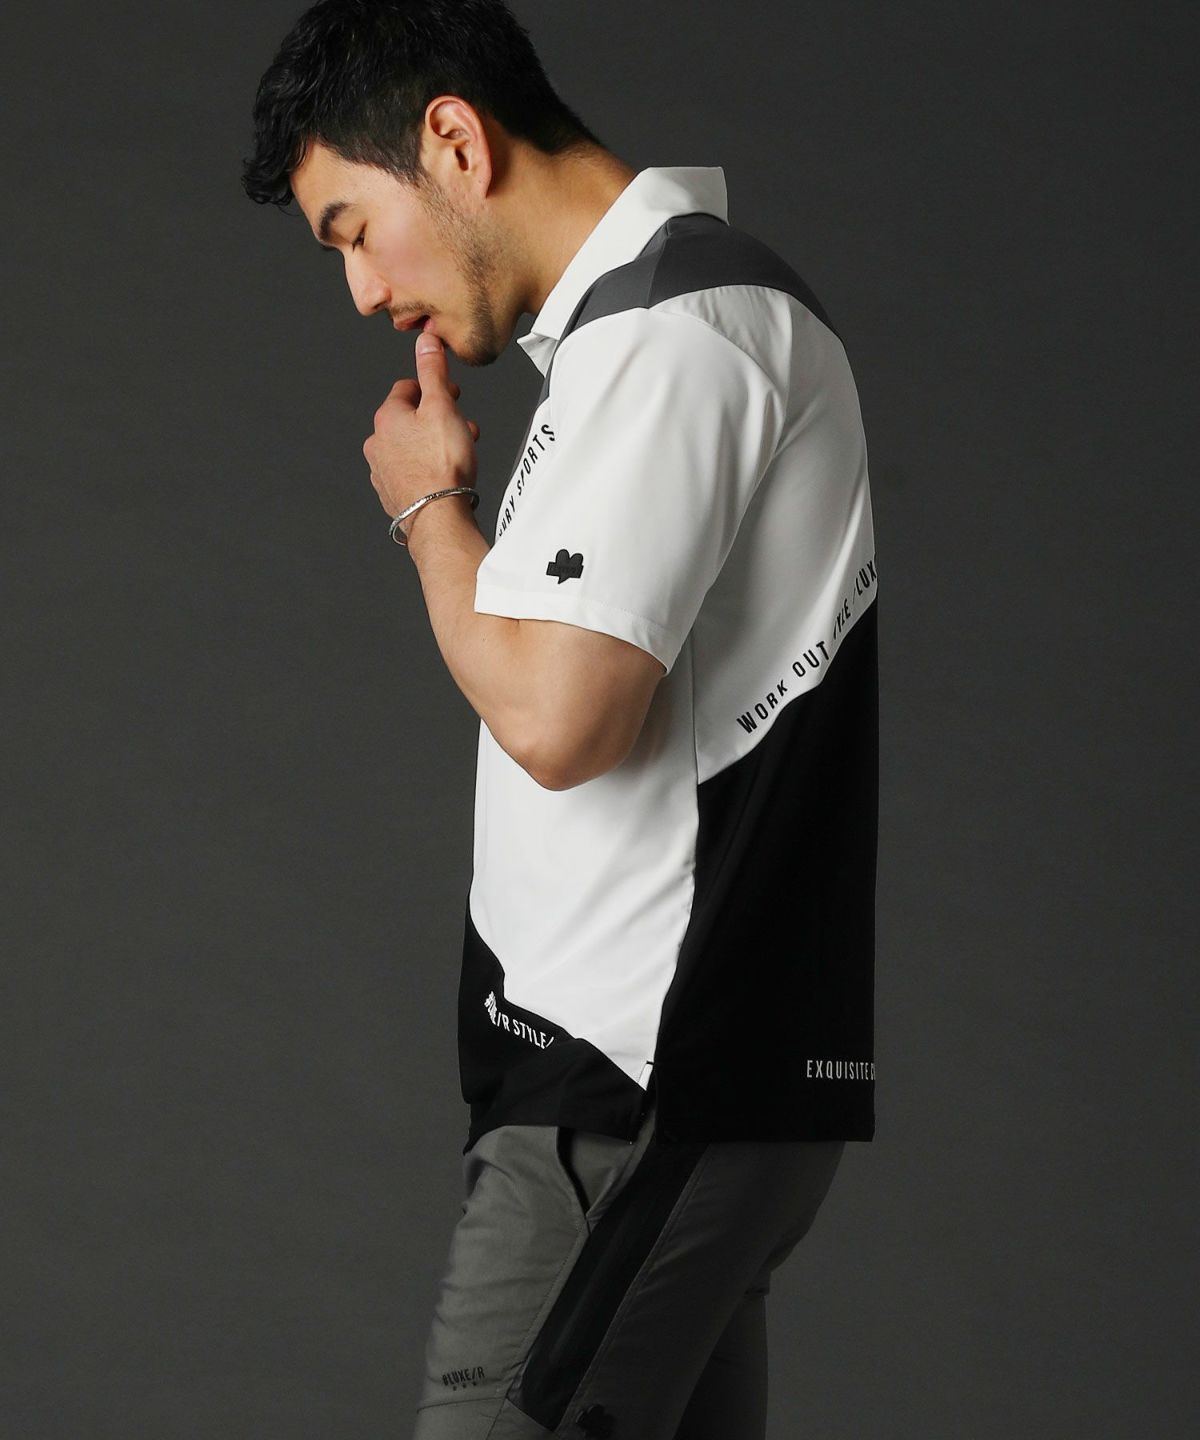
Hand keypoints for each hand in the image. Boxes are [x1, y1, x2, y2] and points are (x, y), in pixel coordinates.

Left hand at [362, 332, 481, 521]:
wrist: (436, 516)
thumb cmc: (441, 465)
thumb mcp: (442, 406)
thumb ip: (433, 371)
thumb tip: (424, 341)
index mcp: (387, 417)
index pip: (406, 388)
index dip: (432, 387)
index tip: (451, 394)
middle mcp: (377, 443)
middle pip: (409, 419)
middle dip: (436, 419)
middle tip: (460, 426)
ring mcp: (382, 471)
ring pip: (409, 447)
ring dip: (432, 444)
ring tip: (458, 452)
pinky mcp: (391, 494)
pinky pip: (409, 472)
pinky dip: (425, 468)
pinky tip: (443, 474)